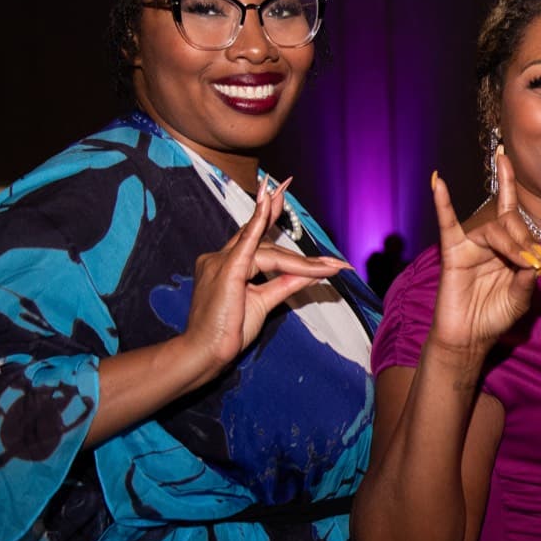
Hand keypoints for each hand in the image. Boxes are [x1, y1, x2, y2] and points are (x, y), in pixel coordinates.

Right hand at [177, 179, 349, 384]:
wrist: (207, 351)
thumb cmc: (229, 330)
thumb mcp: (263, 302)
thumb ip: (285, 283)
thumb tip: (311, 272)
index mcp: (226, 264)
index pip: (253, 235)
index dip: (267, 212)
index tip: (278, 189)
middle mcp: (219, 257)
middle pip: (266, 244)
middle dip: (294, 244)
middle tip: (328, 250)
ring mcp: (220, 262)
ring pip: (269, 253)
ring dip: (302, 262)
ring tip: (334, 267)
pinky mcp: (226, 270)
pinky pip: (248, 244)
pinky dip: (259, 223)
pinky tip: (269, 204)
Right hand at [427, 150, 540, 360]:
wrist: (469, 338)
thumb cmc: (494, 318)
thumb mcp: (520, 299)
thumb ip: (528, 279)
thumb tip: (537, 260)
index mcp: (508, 249)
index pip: (514, 216)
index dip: (515, 201)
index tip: (513, 181)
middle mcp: (490, 243)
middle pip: (509, 222)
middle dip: (524, 238)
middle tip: (531, 261)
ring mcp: (470, 246)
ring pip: (492, 230)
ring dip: (510, 243)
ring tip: (519, 261)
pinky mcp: (453, 253)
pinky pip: (447, 223)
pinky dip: (442, 202)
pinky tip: (437, 181)